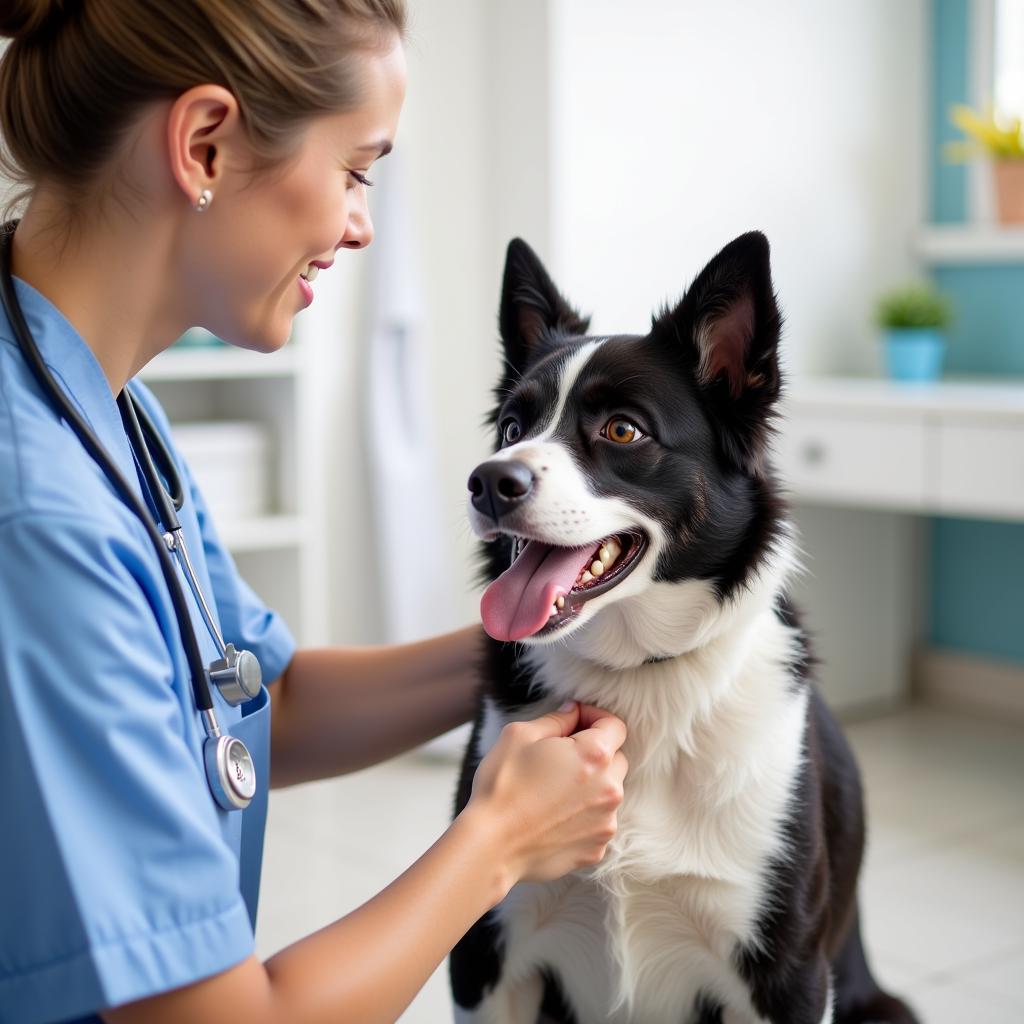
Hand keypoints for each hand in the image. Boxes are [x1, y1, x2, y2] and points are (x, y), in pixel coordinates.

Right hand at [467, 701, 627, 886]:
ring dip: (591, 785)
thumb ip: (555, 719)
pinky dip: (584, 815)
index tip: (576, 721)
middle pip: (617, 759)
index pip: (615, 726)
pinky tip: (554, 816)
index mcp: (595, 755)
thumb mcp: (520, 735)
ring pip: (609, 792)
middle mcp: (610, 789)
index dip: (595, 717)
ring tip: (554, 790)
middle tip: (561, 756)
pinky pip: (599, 821)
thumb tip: (573, 712)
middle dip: (595, 752)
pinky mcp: (597, 848)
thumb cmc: (502, 786)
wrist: (491, 846)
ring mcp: (606, 822)